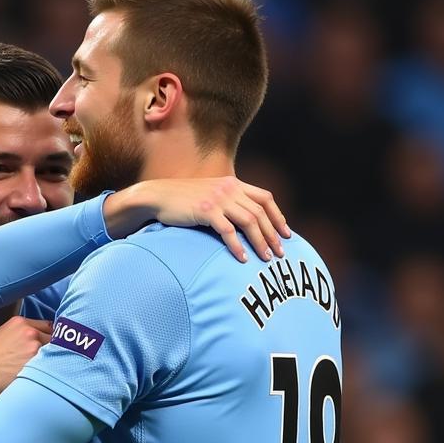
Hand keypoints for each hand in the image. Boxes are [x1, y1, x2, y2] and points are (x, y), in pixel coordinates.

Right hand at [0, 316, 50, 400]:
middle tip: (47, 361)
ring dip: (52, 360)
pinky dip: (51, 371)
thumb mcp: (1, 336)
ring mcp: (34, 347)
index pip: (48, 326)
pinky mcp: (35, 363)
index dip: (50, 338)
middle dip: (53, 349)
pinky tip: (43, 377)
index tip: (50, 347)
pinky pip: (53, 365)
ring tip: (44, 371)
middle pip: (54, 338)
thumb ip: (21, 335)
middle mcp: (29, 331)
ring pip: (56, 352)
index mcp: (20, 322)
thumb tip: (36, 341)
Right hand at [104, 177, 289, 262]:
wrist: (157, 196)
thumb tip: (242, 221)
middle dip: (273, 235)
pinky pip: (228, 231)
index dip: (278, 217)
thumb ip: (227, 202)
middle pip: (261, 213)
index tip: (286, 234)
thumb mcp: (209, 195)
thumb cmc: (182, 201)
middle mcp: (230, 189)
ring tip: (266, 258)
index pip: (265, 198)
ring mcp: (218, 199)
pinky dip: (237, 246)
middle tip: (280, 253)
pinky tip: (242, 259)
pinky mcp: (206, 211)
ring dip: (260, 242)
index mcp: (233, 184)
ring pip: (249, 222)